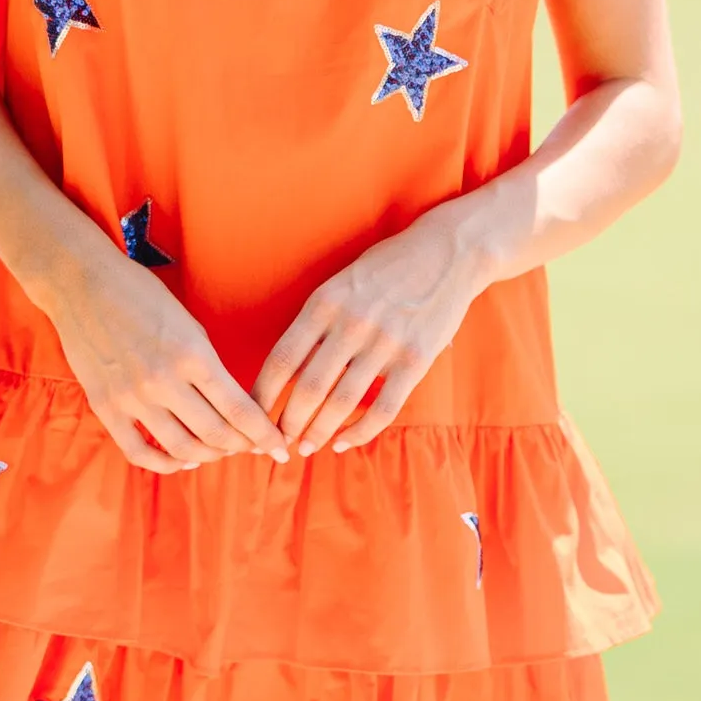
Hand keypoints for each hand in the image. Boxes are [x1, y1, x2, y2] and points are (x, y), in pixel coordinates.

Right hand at [42, 245, 289, 473]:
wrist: (81, 283)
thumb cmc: (141, 296)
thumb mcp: (189, 324)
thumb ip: (209, 367)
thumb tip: (232, 406)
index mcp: (193, 355)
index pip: (241, 411)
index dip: (265, 436)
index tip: (278, 448)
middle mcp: (164, 381)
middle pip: (216, 435)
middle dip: (241, 447)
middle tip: (250, 447)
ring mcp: (132, 396)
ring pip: (182, 448)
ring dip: (208, 456)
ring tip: (217, 451)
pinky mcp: (105, 406)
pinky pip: (139, 452)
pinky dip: (165, 464)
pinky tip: (180, 460)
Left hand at [255, 209, 483, 453]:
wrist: (448, 252)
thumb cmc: (386, 268)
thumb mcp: (340, 283)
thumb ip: (316, 322)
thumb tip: (285, 369)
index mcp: (325, 303)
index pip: (282, 359)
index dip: (262, 395)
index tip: (252, 415)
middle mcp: (352, 324)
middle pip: (308, 389)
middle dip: (286, 423)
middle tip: (276, 442)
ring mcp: (386, 343)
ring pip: (341, 404)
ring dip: (318, 433)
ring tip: (304, 448)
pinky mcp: (416, 360)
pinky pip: (382, 409)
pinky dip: (359, 433)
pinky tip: (342, 443)